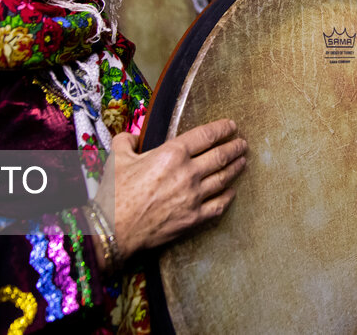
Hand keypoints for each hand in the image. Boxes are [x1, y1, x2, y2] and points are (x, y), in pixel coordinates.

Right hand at [100, 118, 246, 261]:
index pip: (205, 136)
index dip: (222, 129)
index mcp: (172, 154)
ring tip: (243, 161)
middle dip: (235, 147)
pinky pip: (219, 205)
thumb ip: (127, 141)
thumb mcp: (117, 158)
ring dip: (236, 168)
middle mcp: (188, 173)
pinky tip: (232, 191)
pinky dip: (229, 196)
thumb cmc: (114, 194)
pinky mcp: (194, 218)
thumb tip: (134, 138)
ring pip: (224, 178)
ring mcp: (194, 197)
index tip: (231, 126)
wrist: (112, 230)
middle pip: (220, 156)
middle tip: (242, 143)